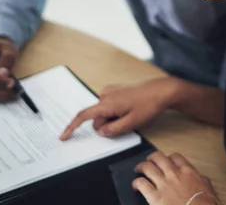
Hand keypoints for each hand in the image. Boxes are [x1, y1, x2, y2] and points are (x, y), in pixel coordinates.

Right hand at [60, 77, 178, 139]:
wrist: (161, 90)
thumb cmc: (148, 105)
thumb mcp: (132, 123)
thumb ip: (113, 130)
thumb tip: (100, 132)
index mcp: (107, 103)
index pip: (83, 116)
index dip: (72, 127)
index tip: (63, 136)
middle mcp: (105, 95)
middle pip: (97, 118)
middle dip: (106, 125)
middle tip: (126, 123)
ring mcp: (110, 91)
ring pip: (103, 113)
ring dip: (112, 119)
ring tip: (131, 114)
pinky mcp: (115, 90)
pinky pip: (109, 106)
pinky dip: (115, 112)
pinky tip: (129, 109)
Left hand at [133, 151, 218, 204]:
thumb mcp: (208, 190)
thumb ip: (203, 181)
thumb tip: (202, 179)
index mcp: (188, 172)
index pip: (175, 157)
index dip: (169, 157)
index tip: (167, 160)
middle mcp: (174, 174)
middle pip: (158, 157)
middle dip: (152, 158)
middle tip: (149, 160)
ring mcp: (163, 184)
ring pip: (147, 167)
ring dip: (141, 167)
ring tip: (138, 169)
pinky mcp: (155, 196)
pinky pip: (141, 184)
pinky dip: (136, 183)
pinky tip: (136, 187)